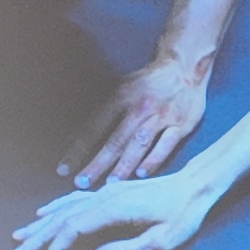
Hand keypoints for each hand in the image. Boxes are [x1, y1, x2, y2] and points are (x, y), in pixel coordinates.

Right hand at [12, 175, 215, 249]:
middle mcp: (105, 196)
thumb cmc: (185, 212)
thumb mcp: (163, 239)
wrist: (198, 183)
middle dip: (39, 236)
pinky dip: (56, 206)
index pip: (73, 229)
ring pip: (65, 206)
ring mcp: (107, 191)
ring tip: (22, 233)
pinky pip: (75, 198)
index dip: (56, 249)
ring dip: (42, 222)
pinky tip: (46, 211)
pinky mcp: (112, 191)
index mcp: (114, 208)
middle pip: (62, 217)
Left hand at [63, 58, 210, 186]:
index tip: (64, 169)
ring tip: (110, 183)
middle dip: (98, 162)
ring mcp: (162, 115)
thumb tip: (75, 136)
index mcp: (121, 96)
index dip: (78, 149)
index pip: (94, 127)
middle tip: (82, 182)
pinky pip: (166, 144)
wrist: (185, 66)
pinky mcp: (182, 123)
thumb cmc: (147, 82)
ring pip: (139, 143)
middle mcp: (140, 106)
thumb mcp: (122, 86)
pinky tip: (142, 173)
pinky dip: (154, 159)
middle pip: (115, 139)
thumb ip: (103, 111)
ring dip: (124, 164)